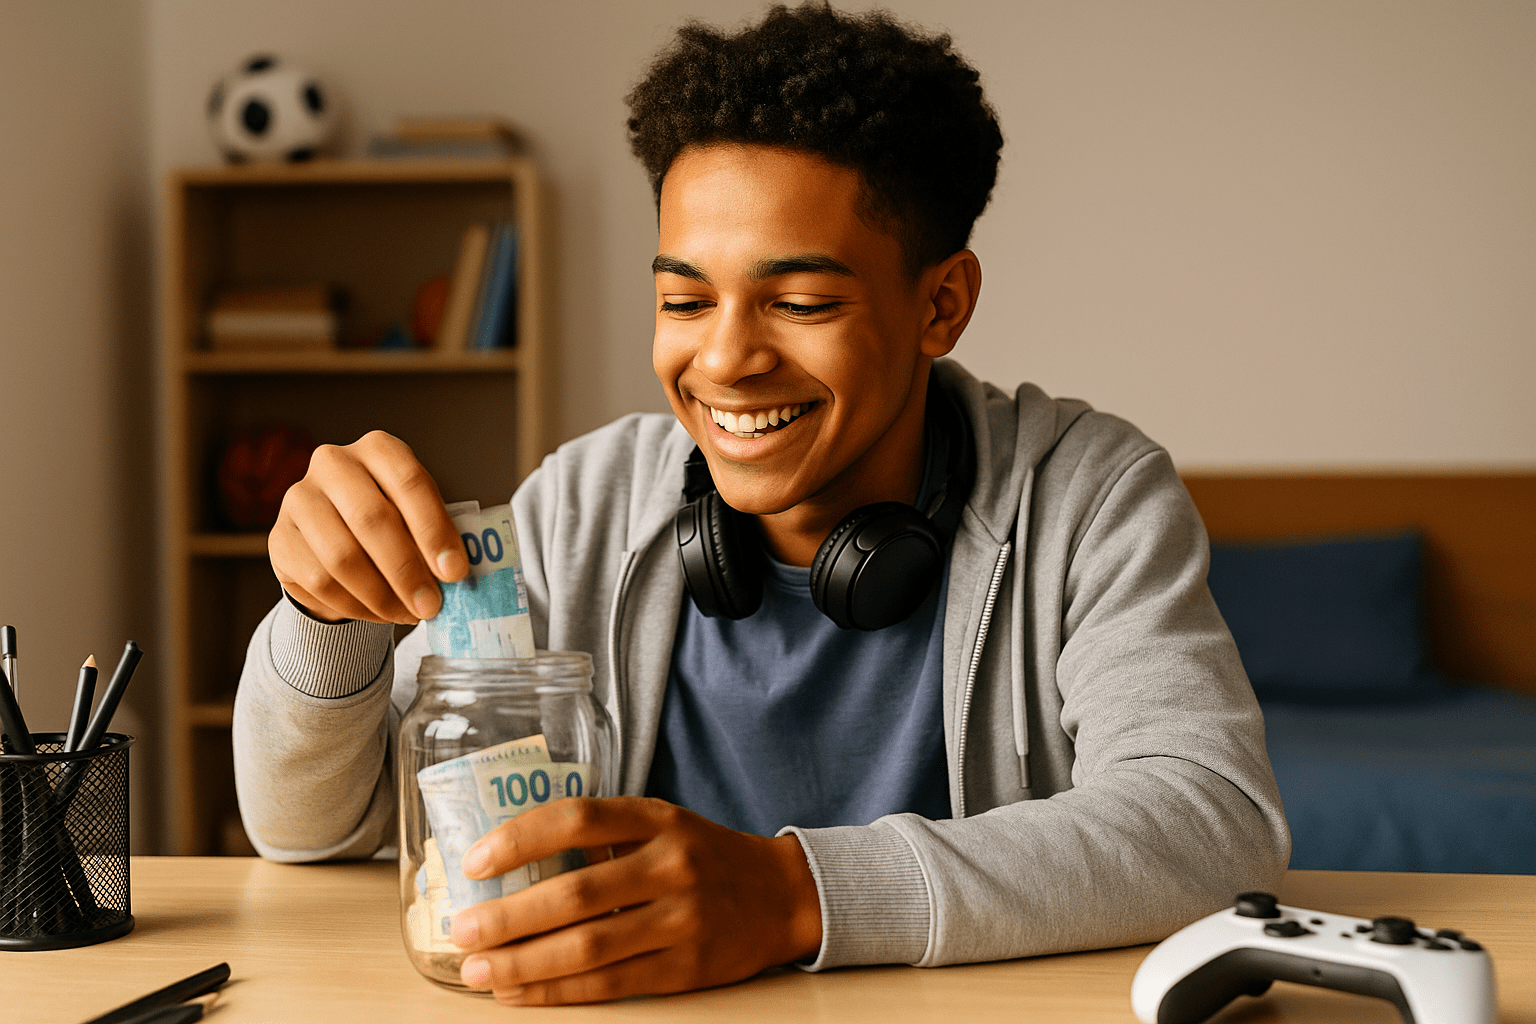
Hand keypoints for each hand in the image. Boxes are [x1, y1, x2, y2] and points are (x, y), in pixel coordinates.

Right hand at [268, 430, 468, 623]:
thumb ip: (434, 537)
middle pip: (372, 519)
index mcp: (378, 448)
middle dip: (407, 571)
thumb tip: (454, 574)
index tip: (455, 572)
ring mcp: (300, 499)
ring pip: (342, 556)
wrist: (335, 540)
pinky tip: (379, 614)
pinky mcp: (279, 538)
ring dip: (382, 595)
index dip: (435, 530)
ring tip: (408, 614)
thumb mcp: (417, 518)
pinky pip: (320, 582)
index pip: (410, 483)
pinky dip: (356, 605)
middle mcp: (334, 463)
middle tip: (431, 606)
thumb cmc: (391, 522)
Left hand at [450, 796, 822, 1004]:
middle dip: (508, 917)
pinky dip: (557, 991)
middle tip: (461, 930)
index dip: (519, 840)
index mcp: (657, 819)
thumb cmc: (702, 856)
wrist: (781, 895)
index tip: (473, 862)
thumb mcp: (662, 824)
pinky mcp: (686, 968)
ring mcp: (682, 919)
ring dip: (523, 962)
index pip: (577, 820)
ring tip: (478, 970)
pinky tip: (519, 991)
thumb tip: (509, 863)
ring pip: (588, 947)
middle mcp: (671, 865)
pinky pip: (610, 984)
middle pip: (575, 893)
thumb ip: (603, 835)